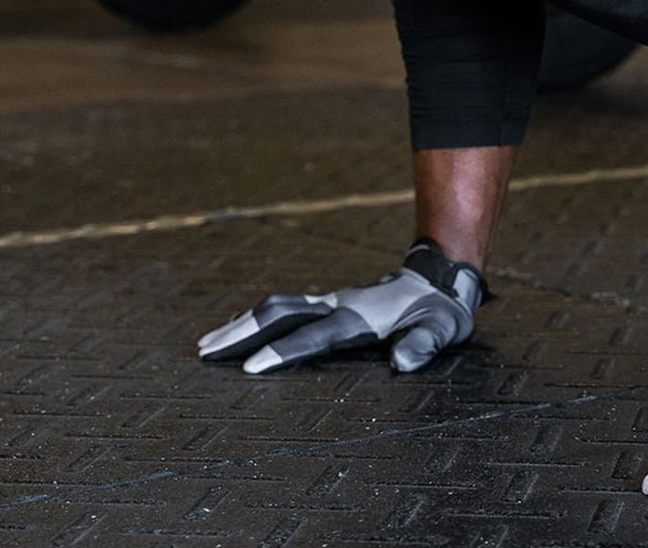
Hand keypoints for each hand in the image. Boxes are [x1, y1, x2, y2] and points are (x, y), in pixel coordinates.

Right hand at [197, 239, 486, 373]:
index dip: (282, 351)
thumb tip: (402, 362)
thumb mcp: (442, 329)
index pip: (313, 336)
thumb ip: (423, 345)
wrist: (439, 279)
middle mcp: (337, 305)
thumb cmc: (439, 312)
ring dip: (242, 323)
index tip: (249, 367)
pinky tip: (239, 328)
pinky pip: (286, 307)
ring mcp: (331, 301)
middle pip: (282, 315)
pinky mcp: (329, 302)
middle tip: (205, 353)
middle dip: (242, 333)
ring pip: (278, 307)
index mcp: (359, 318)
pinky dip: (257, 317)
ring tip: (207, 343)